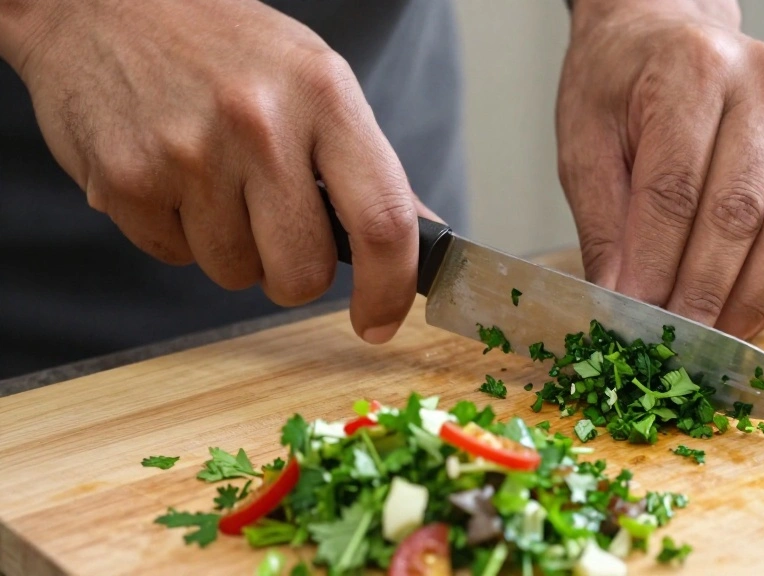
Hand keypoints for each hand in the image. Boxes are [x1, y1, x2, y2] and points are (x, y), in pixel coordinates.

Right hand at [0, 0, 433, 343]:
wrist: (104, 2)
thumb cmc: (226, 48)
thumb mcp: (314, 81)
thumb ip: (367, 165)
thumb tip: (422, 237)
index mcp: (323, 93)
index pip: (382, 219)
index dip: (390, 288)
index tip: (379, 321)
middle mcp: (259, 124)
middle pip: (304, 273)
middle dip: (295, 274)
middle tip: (275, 227)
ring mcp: (188, 154)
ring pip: (236, 274)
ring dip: (232, 247)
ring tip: (212, 178)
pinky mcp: (126, 181)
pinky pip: (175, 257)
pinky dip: (177, 233)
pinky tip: (170, 175)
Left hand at [556, 0, 763, 339]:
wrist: (661, 35)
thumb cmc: (617, 83)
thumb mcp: (584, 142)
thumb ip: (604, 222)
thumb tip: (620, 298)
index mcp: (690, 71)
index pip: (674, 189)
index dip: (655, 265)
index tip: (635, 316)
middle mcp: (759, 84)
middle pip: (737, 212)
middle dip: (702, 291)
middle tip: (673, 342)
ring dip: (751, 298)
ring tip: (713, 342)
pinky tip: (746, 314)